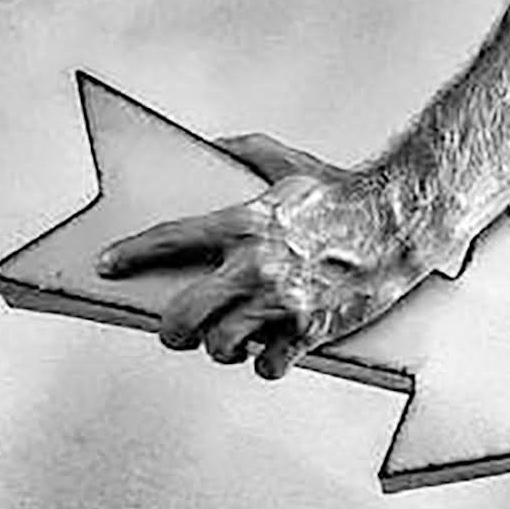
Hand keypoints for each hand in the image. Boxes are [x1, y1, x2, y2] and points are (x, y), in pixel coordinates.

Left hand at [98, 132, 424, 379]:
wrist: (401, 223)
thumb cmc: (347, 193)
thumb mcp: (291, 163)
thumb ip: (247, 150)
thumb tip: (213, 143)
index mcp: (244, 222)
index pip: (169, 240)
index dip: (131, 254)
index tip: (108, 264)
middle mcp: (255, 266)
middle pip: (183, 316)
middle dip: (171, 328)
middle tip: (175, 328)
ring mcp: (281, 302)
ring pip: (220, 347)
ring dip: (220, 347)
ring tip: (228, 340)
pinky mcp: (309, 329)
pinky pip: (267, 365)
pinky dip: (265, 363)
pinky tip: (268, 353)